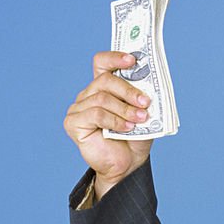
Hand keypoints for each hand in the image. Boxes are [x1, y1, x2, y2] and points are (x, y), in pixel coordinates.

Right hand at [63, 51, 154, 197]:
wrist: (127, 165)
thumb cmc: (135, 138)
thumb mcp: (145, 113)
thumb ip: (143, 97)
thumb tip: (150, 84)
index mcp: (104, 87)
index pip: (102, 63)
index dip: (115, 58)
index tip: (133, 60)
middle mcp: (88, 94)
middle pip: (104, 80)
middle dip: (128, 90)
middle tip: (145, 102)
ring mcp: (78, 108)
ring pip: (102, 98)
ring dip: (125, 109)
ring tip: (140, 119)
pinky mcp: (73, 123)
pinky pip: (96, 114)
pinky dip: (115, 121)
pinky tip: (127, 128)